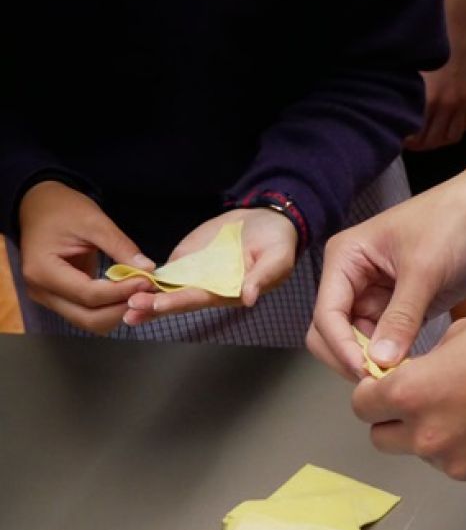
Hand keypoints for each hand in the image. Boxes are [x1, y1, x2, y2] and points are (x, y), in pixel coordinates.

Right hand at [17, 180, 153, 333]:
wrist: (39, 207)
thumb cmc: (62, 209)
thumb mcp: (93, 221)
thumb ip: (120, 246)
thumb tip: (148, 270)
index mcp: (43, 270)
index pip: (89, 295)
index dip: (122, 292)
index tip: (148, 281)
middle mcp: (41, 291)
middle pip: (89, 318)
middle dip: (123, 309)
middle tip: (149, 292)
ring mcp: (48, 298)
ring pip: (90, 321)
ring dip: (118, 313)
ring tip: (141, 293)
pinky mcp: (60, 299)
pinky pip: (88, 314)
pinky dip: (111, 309)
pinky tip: (128, 294)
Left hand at [124, 208, 296, 324]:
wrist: (267, 221)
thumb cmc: (278, 244)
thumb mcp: (278, 260)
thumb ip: (262, 278)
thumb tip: (249, 298)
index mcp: (230, 292)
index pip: (202, 299)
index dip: (181, 302)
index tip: (159, 304)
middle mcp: (210, 288)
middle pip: (179, 299)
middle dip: (155, 306)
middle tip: (132, 309)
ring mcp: (196, 275)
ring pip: (168, 290)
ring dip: (147, 298)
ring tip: (124, 304)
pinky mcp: (187, 260)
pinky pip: (166, 272)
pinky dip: (147, 279)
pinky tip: (128, 283)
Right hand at [308, 175, 465, 377]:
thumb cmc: (454, 220)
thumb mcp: (424, 269)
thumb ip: (400, 317)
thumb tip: (380, 360)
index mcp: (346, 258)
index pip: (327, 314)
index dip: (342, 347)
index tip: (367, 372)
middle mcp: (355, 279)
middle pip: (333, 333)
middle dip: (352, 357)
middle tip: (384, 379)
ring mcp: (378, 296)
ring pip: (360, 343)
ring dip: (377, 362)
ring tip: (405, 376)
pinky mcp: (403, 309)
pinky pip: (388, 342)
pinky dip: (397, 358)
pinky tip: (415, 369)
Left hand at [349, 295, 465, 486]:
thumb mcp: (463, 330)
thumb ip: (424, 363)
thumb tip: (409, 376)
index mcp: (416, 393)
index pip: (361, 403)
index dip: (374, 388)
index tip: (390, 379)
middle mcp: (432, 437)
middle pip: (382, 437)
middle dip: (396, 417)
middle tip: (428, 394)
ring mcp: (463, 464)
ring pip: (424, 454)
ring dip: (436, 434)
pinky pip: (463, 466)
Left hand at [405, 51, 465, 150]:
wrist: (457, 23)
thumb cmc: (427, 42)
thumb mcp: (411, 69)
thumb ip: (406, 94)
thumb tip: (396, 113)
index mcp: (428, 99)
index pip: (417, 137)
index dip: (408, 143)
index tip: (402, 139)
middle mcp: (447, 105)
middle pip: (435, 141)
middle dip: (423, 145)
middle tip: (414, 141)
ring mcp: (464, 101)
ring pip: (453, 137)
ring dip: (441, 139)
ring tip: (432, 134)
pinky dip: (459, 128)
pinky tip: (449, 121)